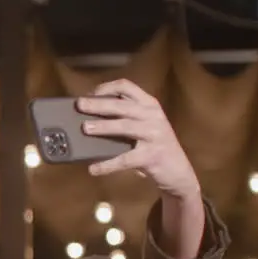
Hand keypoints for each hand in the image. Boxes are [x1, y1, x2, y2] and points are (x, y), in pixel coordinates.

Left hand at [76, 79, 200, 199]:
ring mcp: (154, 135)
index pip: (127, 87)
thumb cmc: (154, 146)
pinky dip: (107, 165)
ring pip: (124, 127)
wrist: (178, 171)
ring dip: (103, 126)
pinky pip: (125, 159)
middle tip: (79, 105)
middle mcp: (153, 116)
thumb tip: (89, 118)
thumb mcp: (145, 126)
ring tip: (85, 128)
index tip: (90, 93)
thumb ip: (126, 118)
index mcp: (149, 105)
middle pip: (122, 105)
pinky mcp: (151, 156)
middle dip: (99, 104)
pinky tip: (93, 169)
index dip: (106, 88)